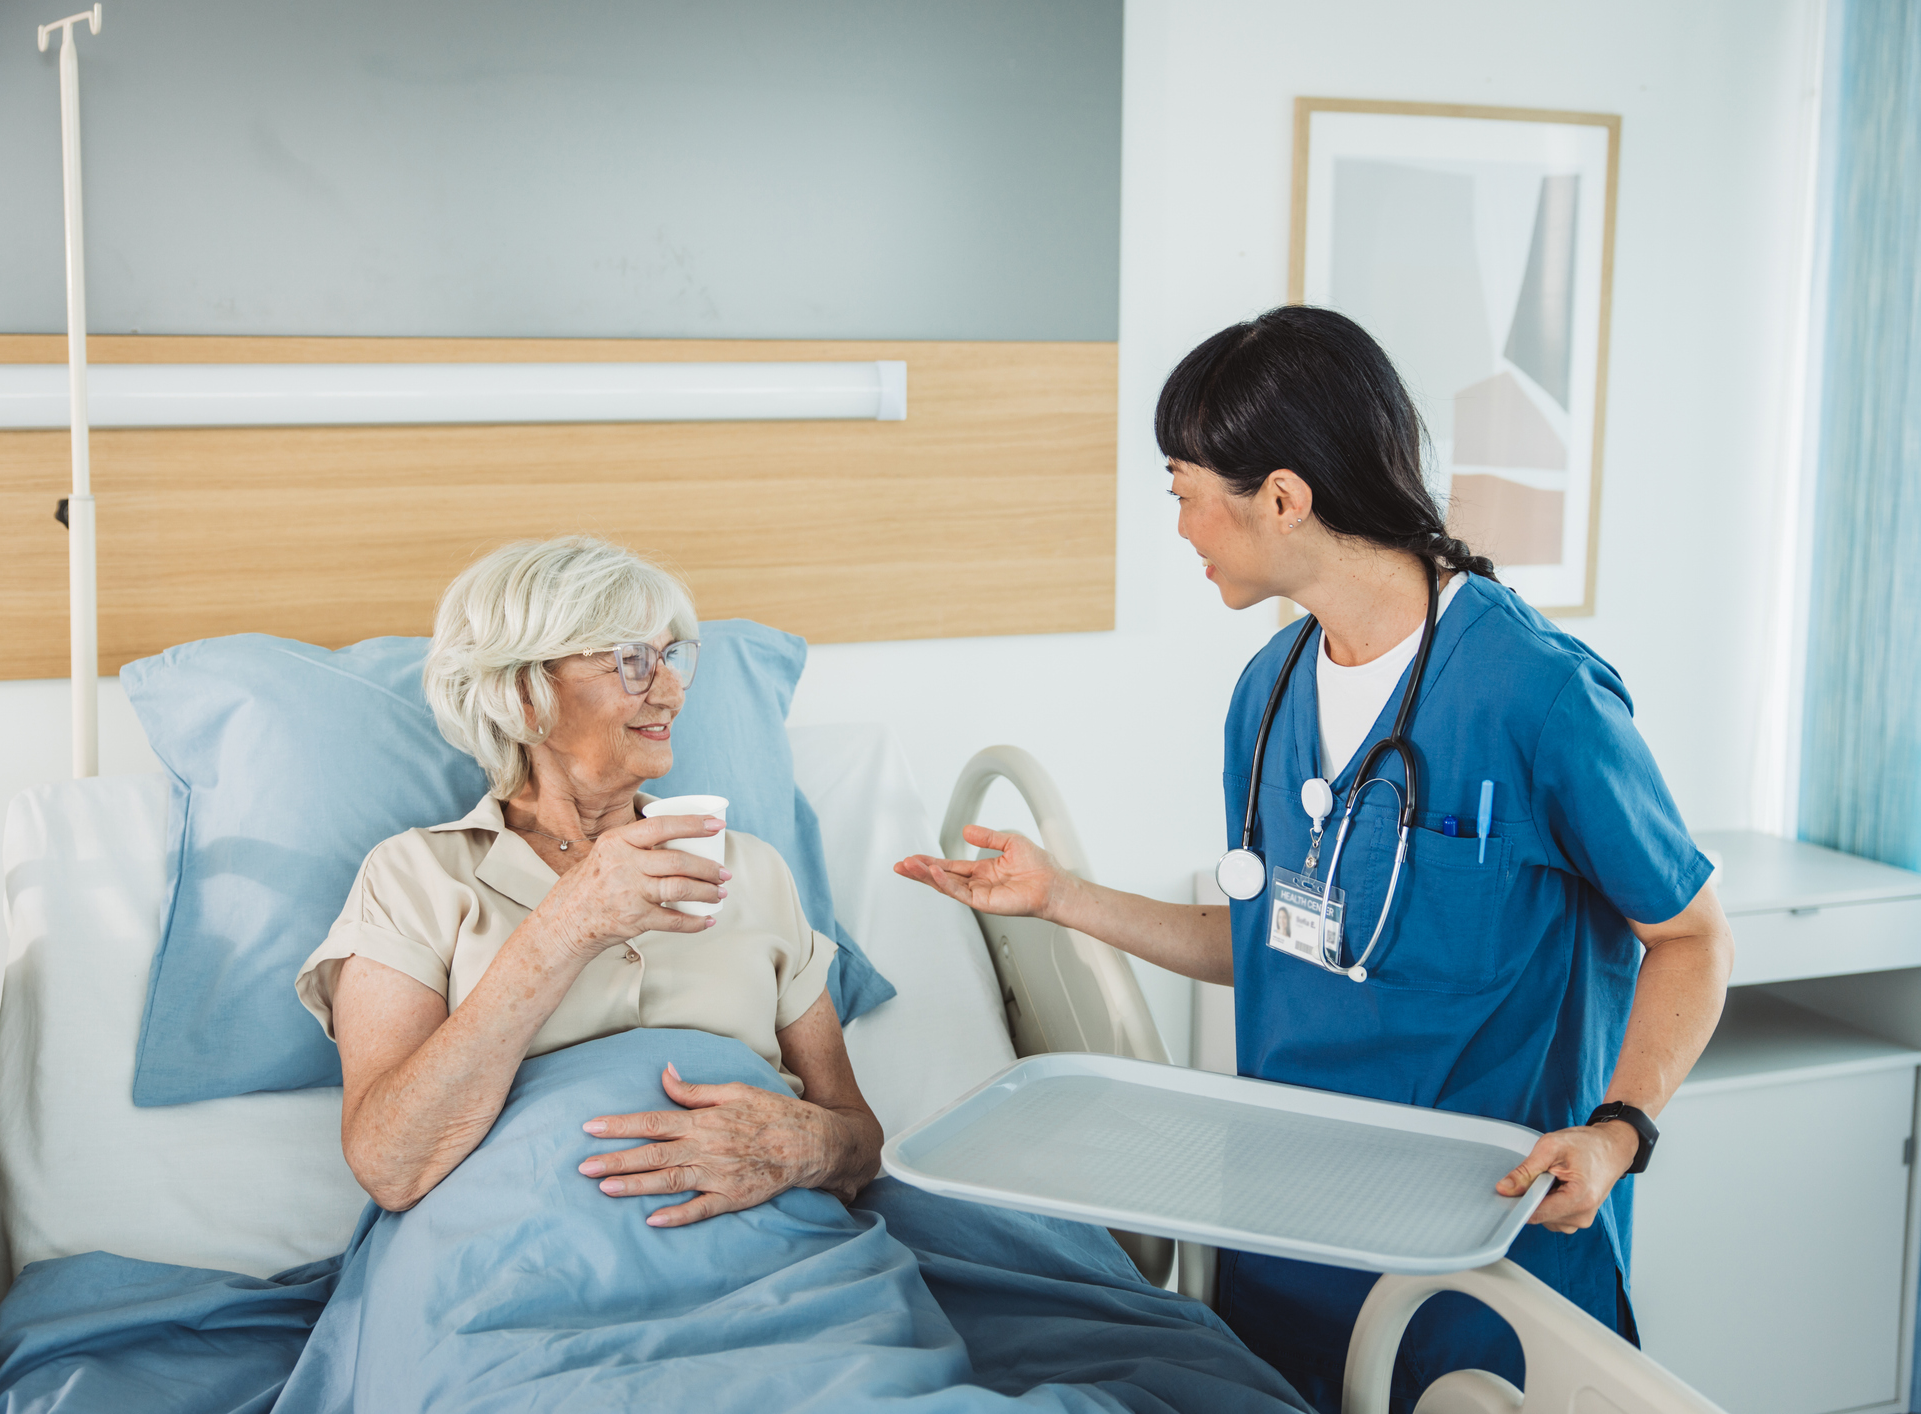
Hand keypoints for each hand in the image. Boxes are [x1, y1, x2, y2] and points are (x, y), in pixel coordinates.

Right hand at [539, 815, 731, 956]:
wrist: (564, 922)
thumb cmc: (588, 885)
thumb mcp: (605, 853)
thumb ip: (634, 845)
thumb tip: (677, 837)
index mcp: (616, 842)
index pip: (661, 826)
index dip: (693, 824)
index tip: (717, 825)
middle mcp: (623, 865)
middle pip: (678, 861)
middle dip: (709, 868)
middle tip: (724, 873)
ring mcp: (629, 893)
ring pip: (680, 889)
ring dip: (707, 892)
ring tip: (720, 893)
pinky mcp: (634, 919)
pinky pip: (673, 920)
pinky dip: (695, 922)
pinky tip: (707, 920)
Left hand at [577, 1064, 860, 1225]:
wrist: (811, 1143)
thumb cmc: (772, 1112)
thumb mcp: (734, 1090)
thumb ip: (695, 1090)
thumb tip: (664, 1073)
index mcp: (704, 1120)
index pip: (653, 1121)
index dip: (620, 1125)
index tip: (591, 1127)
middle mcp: (706, 1148)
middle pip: (653, 1154)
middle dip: (616, 1159)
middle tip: (583, 1167)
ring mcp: (718, 1175)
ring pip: (669, 1182)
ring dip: (635, 1186)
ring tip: (605, 1188)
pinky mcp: (732, 1198)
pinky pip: (700, 1210)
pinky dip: (677, 1216)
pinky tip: (652, 1221)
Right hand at [894, 825, 1072, 920]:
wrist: (1053, 884)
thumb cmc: (1039, 866)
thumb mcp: (1009, 842)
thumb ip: (987, 837)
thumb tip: (965, 831)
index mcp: (981, 870)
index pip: (950, 866)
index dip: (930, 863)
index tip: (912, 859)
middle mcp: (977, 883)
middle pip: (942, 878)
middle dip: (920, 872)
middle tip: (900, 866)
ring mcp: (979, 894)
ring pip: (946, 886)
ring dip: (927, 877)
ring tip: (909, 868)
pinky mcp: (984, 903)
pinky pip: (960, 892)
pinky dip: (946, 883)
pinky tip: (935, 873)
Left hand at [1496, 1121, 1638, 1232]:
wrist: (1611, 1148)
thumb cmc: (1586, 1145)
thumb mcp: (1551, 1147)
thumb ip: (1526, 1171)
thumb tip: (1504, 1189)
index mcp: (1579, 1199)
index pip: (1537, 1214)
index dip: (1518, 1203)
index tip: (1507, 1192)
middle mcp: (1582, 1216)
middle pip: (1539, 1216)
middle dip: (1532, 1195)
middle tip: (1543, 1173)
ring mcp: (1581, 1220)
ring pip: (1543, 1217)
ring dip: (1541, 1198)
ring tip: (1555, 1177)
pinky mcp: (1578, 1218)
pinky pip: (1552, 1215)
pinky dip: (1549, 1201)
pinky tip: (1558, 1186)